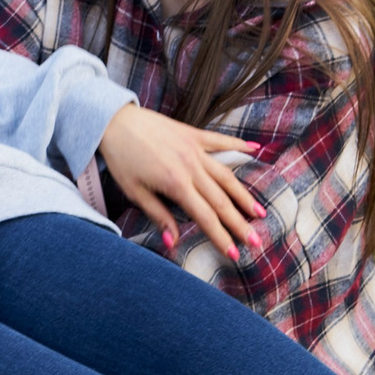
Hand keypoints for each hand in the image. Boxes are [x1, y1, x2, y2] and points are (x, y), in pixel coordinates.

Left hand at [97, 103, 264, 260]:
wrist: (113, 120)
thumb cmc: (121, 158)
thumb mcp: (134, 191)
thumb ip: (158, 215)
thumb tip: (172, 242)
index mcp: (176, 184)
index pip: (205, 216)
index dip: (221, 237)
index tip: (236, 254)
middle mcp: (191, 166)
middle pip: (221, 200)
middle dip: (240, 223)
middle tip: (257, 241)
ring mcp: (194, 148)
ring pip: (227, 175)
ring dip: (244, 195)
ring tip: (260, 212)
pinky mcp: (193, 134)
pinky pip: (221, 140)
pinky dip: (239, 144)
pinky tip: (256, 149)